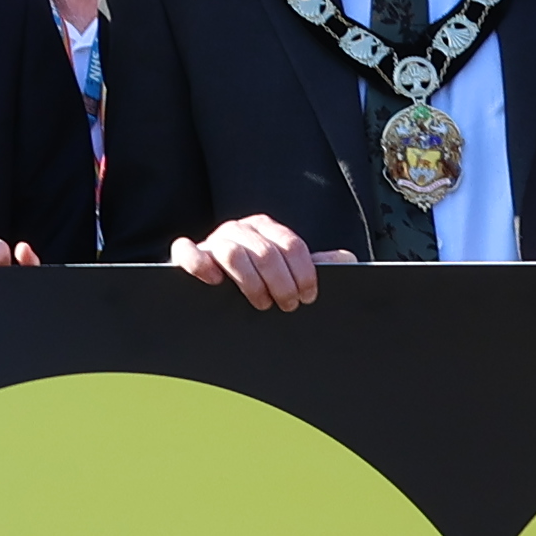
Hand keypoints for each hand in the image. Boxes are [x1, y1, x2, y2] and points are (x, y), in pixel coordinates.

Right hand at [178, 218, 333, 311]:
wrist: (220, 284)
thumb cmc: (260, 277)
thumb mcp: (288, 270)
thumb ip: (316, 265)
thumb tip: (348, 259)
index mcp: (268, 229)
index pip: (292, 245)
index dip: (304, 273)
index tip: (308, 296)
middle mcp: (241, 230)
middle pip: (266, 252)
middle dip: (282, 284)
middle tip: (287, 305)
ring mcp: (214, 240)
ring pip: (232, 253)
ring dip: (250, 282)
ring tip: (261, 303)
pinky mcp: (191, 254)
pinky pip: (187, 251)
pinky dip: (199, 264)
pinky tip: (215, 282)